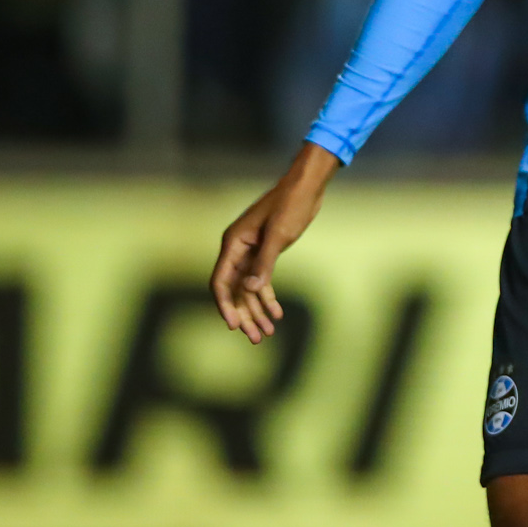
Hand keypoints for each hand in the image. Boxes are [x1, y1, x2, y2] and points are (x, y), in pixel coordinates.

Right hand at [211, 143, 339, 343]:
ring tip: (267, 333)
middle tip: (255, 338)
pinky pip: (262, 281)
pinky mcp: (266, 253)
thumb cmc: (290, 205)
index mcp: (233, 244)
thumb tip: (251, 289)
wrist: (306, 187)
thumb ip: (264, 262)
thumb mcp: (278, 234)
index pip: (221, 282)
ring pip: (249, 289)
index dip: (225, 305)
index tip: (233, 326)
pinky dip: (268, 298)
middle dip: (244, 315)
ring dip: (257, 311)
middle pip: (235, 291)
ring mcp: (251, 253)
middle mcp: (238, 251)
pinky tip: (277, 315)